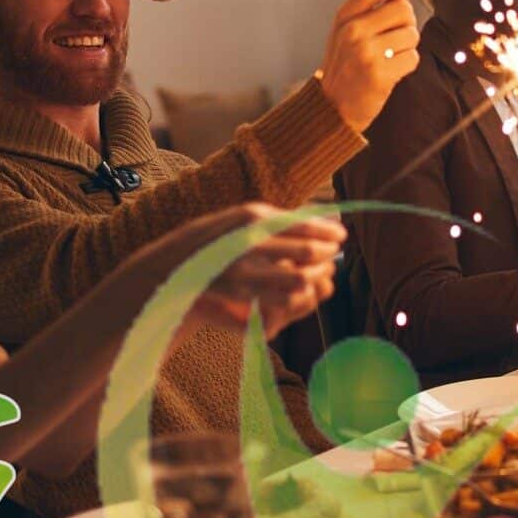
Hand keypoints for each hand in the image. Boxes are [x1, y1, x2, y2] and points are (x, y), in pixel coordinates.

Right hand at [187, 207, 345, 337]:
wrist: (176, 264)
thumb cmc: (219, 237)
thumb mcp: (246, 218)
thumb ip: (280, 220)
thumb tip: (323, 223)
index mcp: (254, 218)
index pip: (304, 224)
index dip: (327, 232)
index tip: (341, 236)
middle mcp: (250, 241)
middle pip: (307, 252)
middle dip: (325, 255)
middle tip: (333, 255)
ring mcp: (244, 270)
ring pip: (299, 280)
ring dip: (316, 277)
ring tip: (319, 272)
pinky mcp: (241, 293)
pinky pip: (283, 299)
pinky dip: (298, 295)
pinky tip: (301, 289)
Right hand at [316, 0, 430, 131]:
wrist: (333, 108)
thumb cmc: (347, 66)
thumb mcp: (348, 32)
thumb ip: (372, 10)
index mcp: (345, 16)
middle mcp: (353, 30)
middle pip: (404, 9)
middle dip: (407, 24)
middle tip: (393, 41)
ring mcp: (365, 52)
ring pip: (412, 34)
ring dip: (408, 46)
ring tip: (389, 58)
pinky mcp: (379, 74)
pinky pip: (413, 58)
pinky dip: (408, 64)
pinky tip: (391, 72)